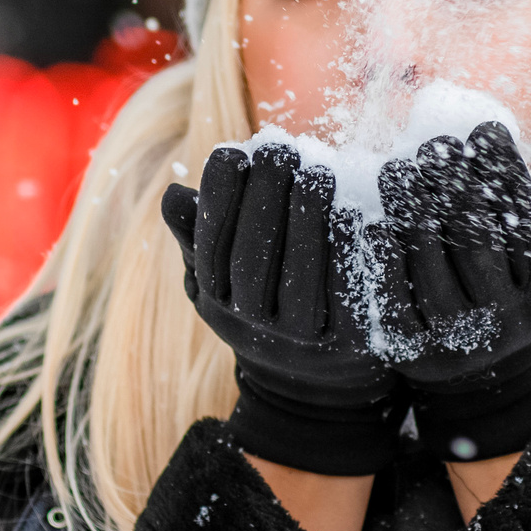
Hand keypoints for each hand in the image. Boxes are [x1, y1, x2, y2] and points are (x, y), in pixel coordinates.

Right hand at [162, 140, 404, 475]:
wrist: (320, 381)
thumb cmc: (268, 302)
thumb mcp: (225, 275)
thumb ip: (202, 235)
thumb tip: (173, 193)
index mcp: (217, 301)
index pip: (210, 244)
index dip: (218, 196)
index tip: (232, 152)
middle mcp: (252, 328)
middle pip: (252, 257)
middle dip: (263, 196)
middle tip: (278, 149)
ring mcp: (302, 342)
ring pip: (300, 276)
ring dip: (306, 218)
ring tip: (316, 171)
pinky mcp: (353, 345)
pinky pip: (352, 294)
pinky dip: (354, 251)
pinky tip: (357, 212)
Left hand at [369, 122, 530, 460]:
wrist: (486, 377)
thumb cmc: (519, 294)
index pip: (528, 223)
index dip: (506, 172)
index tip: (486, 128)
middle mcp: (506, 323)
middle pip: (477, 240)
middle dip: (455, 183)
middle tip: (435, 143)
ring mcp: (457, 339)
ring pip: (429, 263)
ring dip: (409, 208)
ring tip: (396, 167)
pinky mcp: (410, 350)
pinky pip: (389, 293)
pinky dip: (377, 252)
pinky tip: (367, 217)